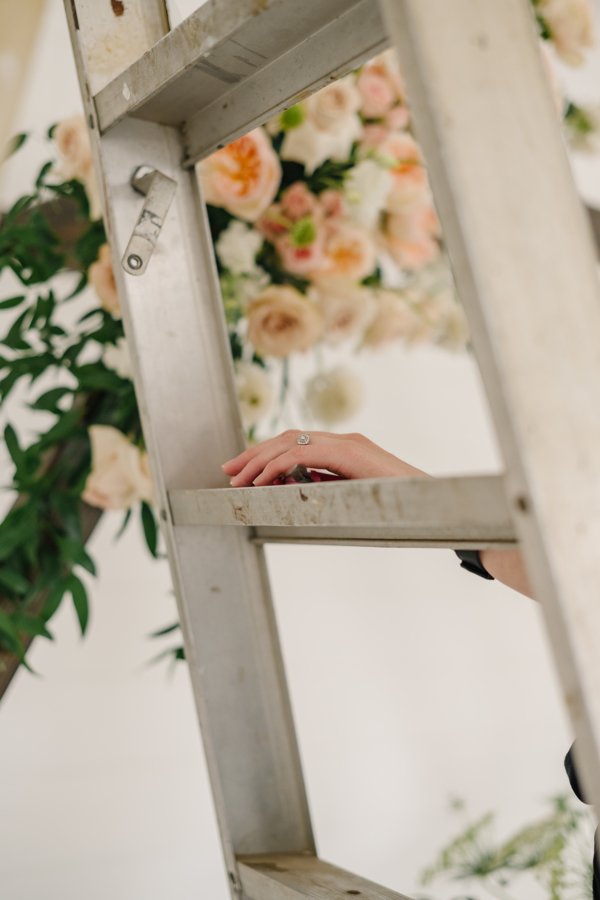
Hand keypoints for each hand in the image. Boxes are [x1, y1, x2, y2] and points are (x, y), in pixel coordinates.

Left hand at [222, 430, 428, 485]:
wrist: (433, 502)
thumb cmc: (398, 505)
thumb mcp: (354, 495)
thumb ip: (329, 487)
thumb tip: (298, 489)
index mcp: (344, 448)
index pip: (296, 443)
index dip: (265, 455)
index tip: (243, 470)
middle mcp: (343, 440)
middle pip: (287, 438)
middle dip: (253, 454)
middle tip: (228, 470)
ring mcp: (346, 443)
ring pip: (290, 442)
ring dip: (259, 461)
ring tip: (238, 479)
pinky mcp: (349, 453)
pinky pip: (302, 455)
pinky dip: (277, 467)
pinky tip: (261, 482)